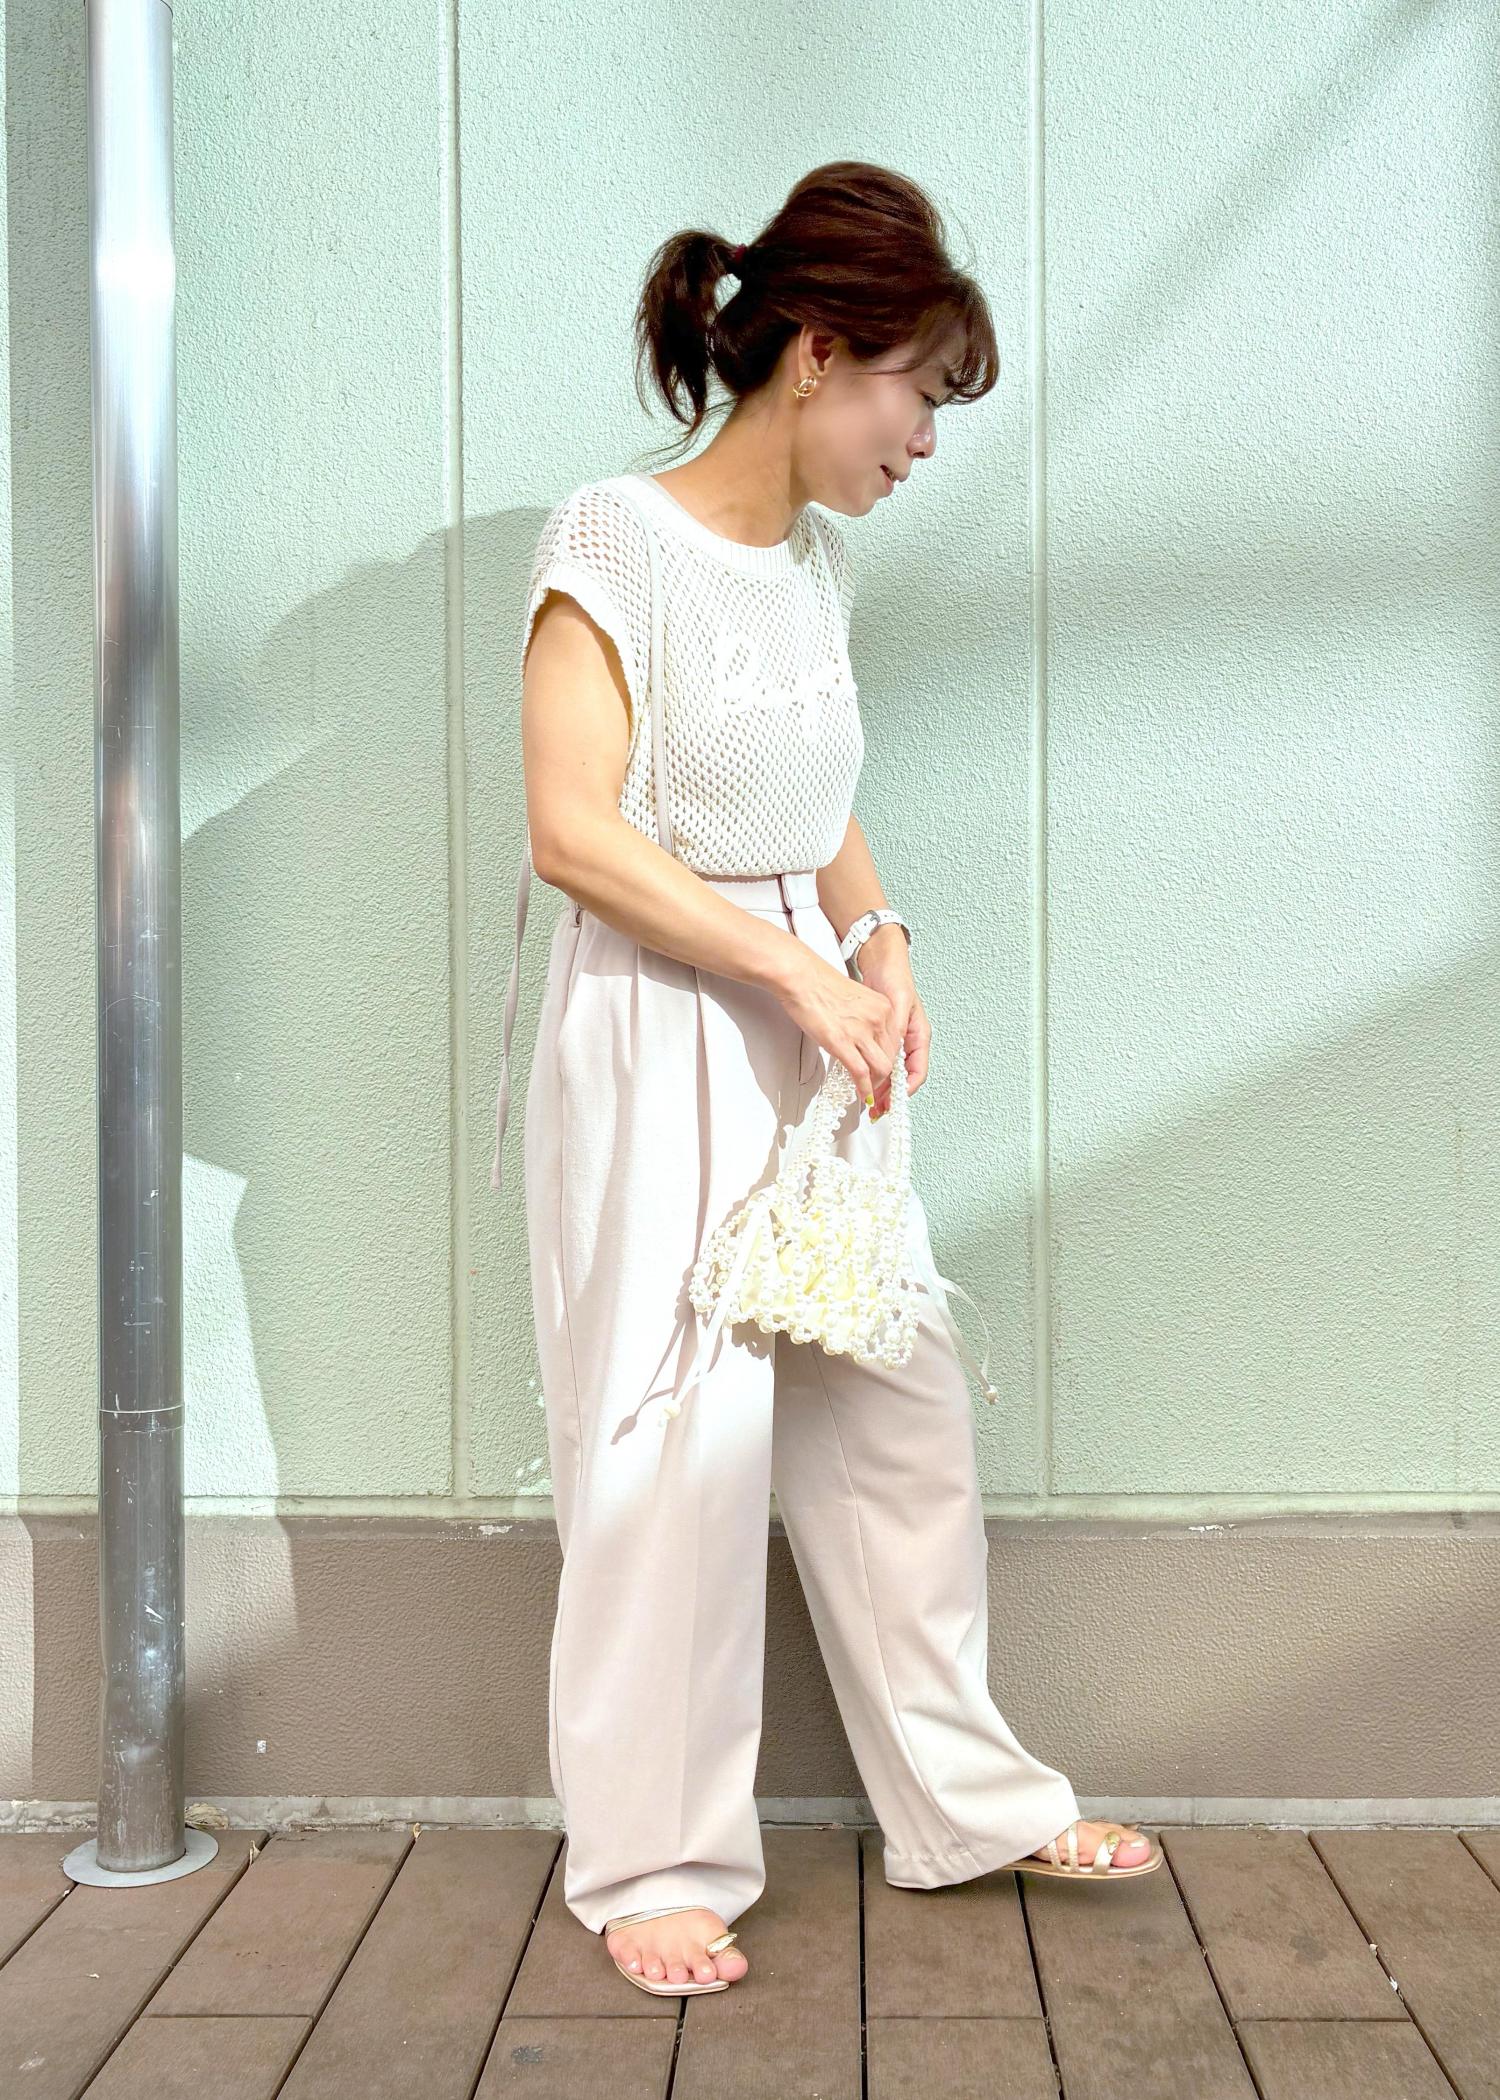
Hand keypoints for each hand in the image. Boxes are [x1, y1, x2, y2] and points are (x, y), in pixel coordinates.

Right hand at [776, 950, 902, 1108]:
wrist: (802, 977)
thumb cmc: (819, 984)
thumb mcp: (856, 998)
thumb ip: (866, 1017)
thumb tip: (863, 1036)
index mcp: (883, 1007)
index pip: (897, 1042)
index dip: (891, 1060)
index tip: (885, 1070)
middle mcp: (878, 1019)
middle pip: (892, 1057)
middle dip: (886, 1077)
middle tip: (878, 1086)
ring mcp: (862, 1031)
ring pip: (882, 1069)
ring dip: (876, 1085)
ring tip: (869, 1091)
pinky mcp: (843, 1043)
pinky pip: (861, 1073)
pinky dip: (864, 1088)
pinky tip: (861, 1093)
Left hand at [854, 932, 928, 1118]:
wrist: (880, 961)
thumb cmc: (894, 977)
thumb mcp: (897, 1005)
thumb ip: (895, 1031)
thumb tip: (891, 1056)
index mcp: (919, 1035)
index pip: (917, 1073)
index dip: (904, 1091)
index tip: (891, 1103)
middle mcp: (909, 1040)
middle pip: (903, 1078)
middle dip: (890, 1096)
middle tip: (876, 1109)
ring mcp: (896, 1039)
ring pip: (891, 1072)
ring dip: (880, 1088)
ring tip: (868, 1101)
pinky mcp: (881, 1036)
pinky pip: (879, 1061)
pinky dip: (871, 1073)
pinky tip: (861, 1079)